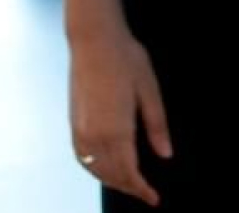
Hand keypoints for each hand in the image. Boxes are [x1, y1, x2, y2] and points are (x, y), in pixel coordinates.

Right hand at [70, 24, 170, 205]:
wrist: (94, 42)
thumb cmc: (126, 61)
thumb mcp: (150, 90)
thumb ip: (157, 125)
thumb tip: (165, 154)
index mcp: (117, 130)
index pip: (129, 172)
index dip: (141, 190)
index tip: (154, 199)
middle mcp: (94, 137)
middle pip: (112, 175)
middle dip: (129, 188)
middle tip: (147, 194)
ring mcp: (80, 132)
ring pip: (96, 171)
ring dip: (112, 181)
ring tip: (131, 185)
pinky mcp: (73, 125)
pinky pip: (83, 160)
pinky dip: (96, 171)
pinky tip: (106, 169)